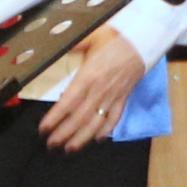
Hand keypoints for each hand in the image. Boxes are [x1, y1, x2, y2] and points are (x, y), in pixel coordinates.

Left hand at [37, 30, 146, 150]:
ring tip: (70, 149)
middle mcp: (99, 90)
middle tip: (51, 144)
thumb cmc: (115, 39)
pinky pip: (114, 118)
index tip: (44, 129)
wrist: (142, 42)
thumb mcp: (90, 37)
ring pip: (95, 123)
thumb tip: (54, 47)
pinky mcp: (123, 98)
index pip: (68, 102)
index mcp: (88, 76)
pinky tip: (96, 139)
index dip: (55, 118)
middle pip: (79, 118)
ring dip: (82, 138)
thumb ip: (72, 45)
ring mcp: (112, 97)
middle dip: (64, 134)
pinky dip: (105, 131)